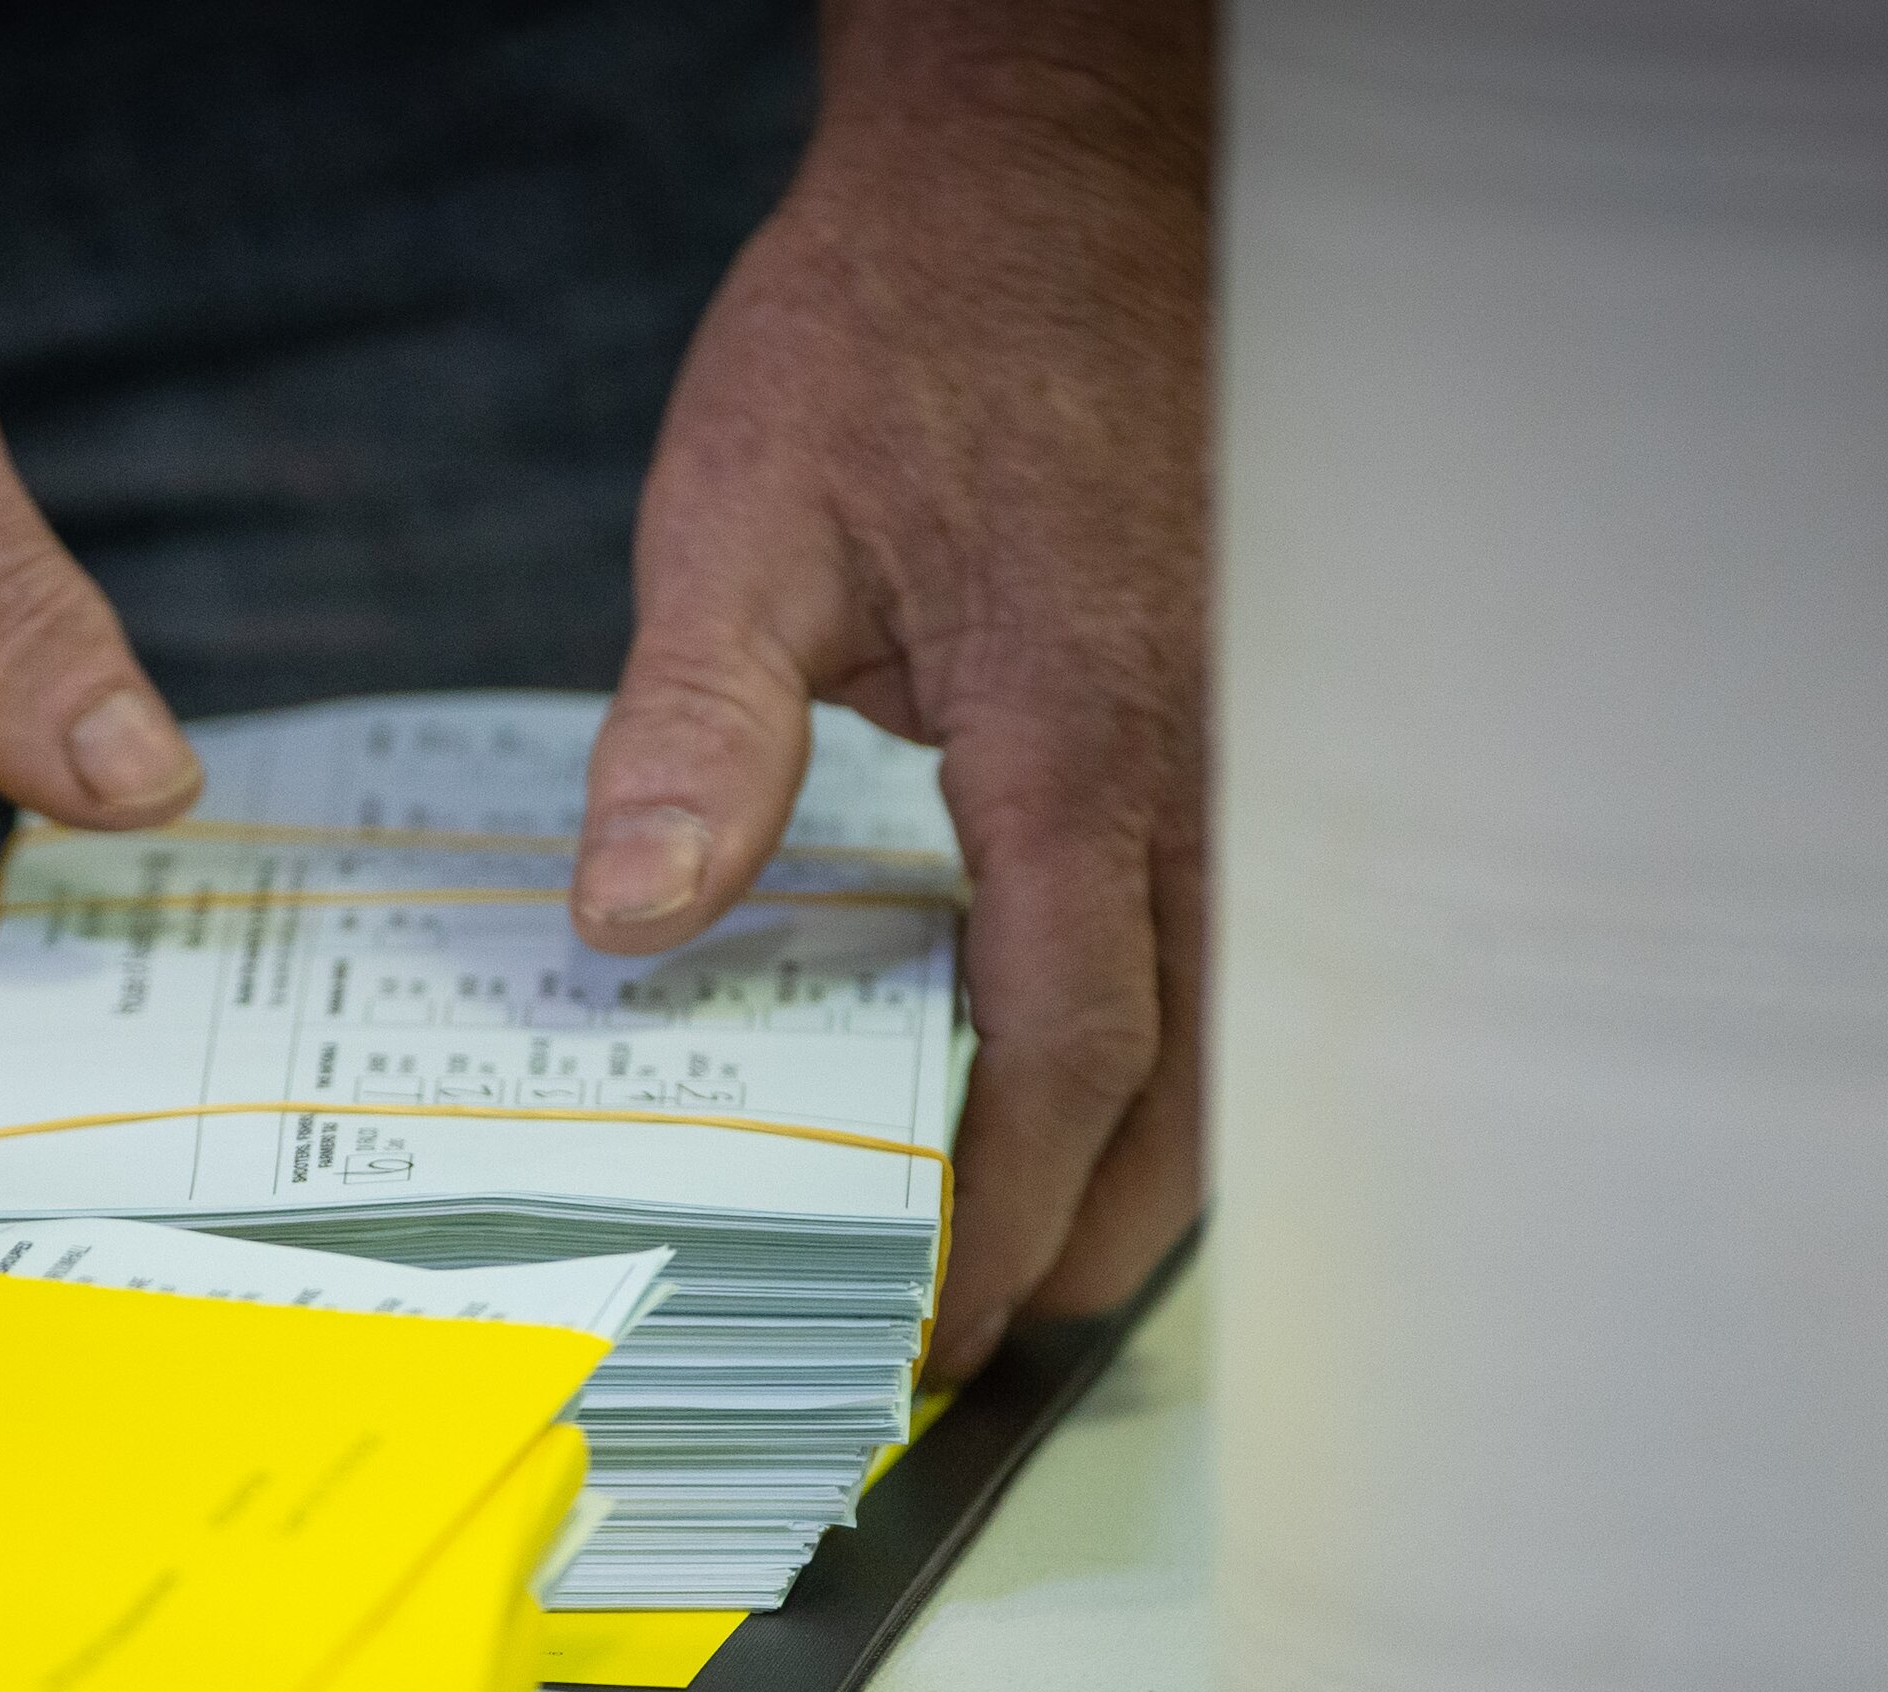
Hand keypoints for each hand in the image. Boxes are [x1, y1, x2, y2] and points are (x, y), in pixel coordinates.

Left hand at [571, 4, 1211, 1379]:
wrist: (1060, 161)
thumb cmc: (910, 316)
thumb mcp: (747, 513)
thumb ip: (696, 733)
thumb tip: (631, 925)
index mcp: (1080, 745)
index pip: (1067, 1055)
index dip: (1001, 1216)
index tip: (936, 1323)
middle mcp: (1208, 762)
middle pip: (1192, 1082)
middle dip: (1092, 1234)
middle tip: (989, 1335)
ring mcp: (1255, 736)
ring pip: (1244, 1016)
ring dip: (1148, 1147)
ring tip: (1032, 1234)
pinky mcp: (1254, 704)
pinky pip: (1241, 918)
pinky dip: (1177, 1025)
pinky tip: (1081, 1054)